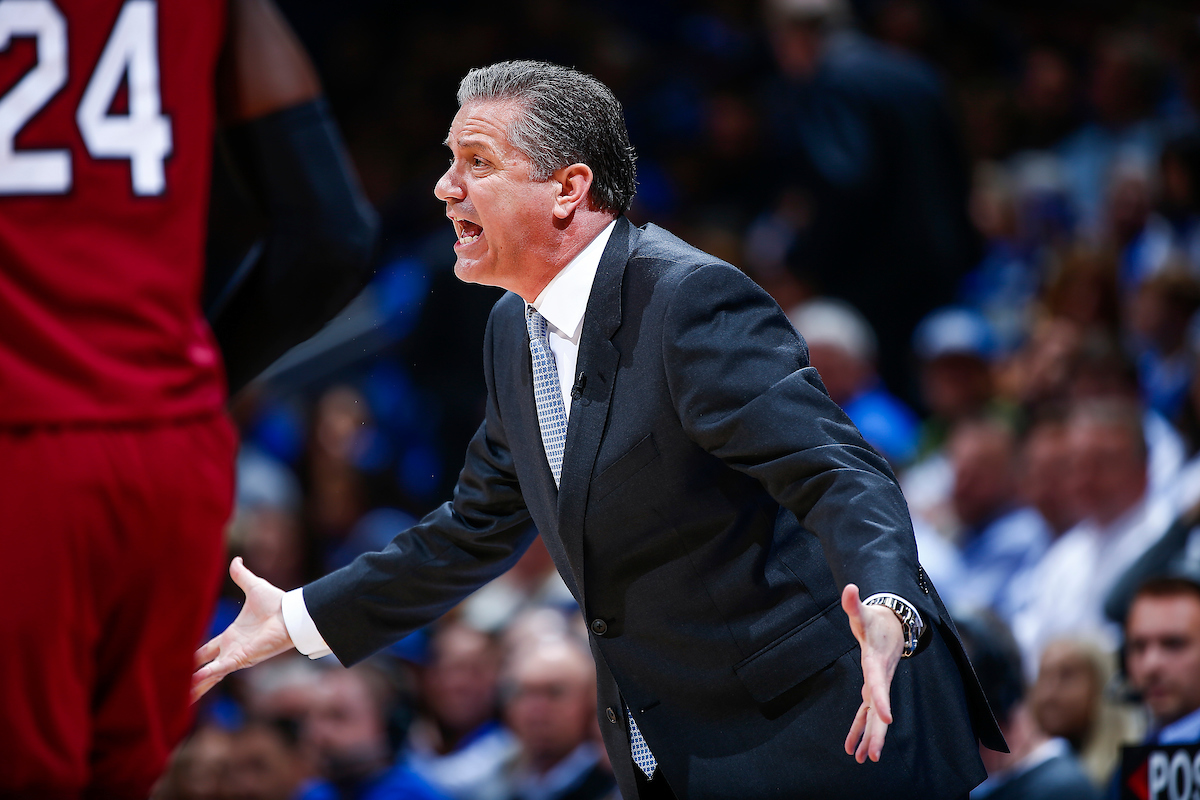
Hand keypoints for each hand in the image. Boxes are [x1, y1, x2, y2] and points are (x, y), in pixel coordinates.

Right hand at [191, 557, 294, 701]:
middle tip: (172, 690)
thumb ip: (241, 575)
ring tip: (178, 698)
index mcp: (231, 636)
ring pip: (210, 674)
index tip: (178, 663)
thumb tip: (236, 559)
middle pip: (205, 668)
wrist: (290, 613)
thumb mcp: (253, 586)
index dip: (193, 658)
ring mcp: (235, 656)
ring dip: (195, 685)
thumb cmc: (276, 603)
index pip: (206, 650)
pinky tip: (191, 683)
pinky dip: (205, 675)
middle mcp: (231, 649)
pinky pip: (219, 669)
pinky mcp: (241, 659)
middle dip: (190, 679)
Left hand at [841, 583, 903, 763]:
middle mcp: (880, 679)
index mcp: (876, 662)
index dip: (881, 700)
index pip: (878, 683)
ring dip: (868, 737)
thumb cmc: (875, 620)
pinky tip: (855, 749)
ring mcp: (878, 686)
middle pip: (878, 709)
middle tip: (872, 756)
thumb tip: (849, 588)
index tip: (886, 720)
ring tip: (862, 759)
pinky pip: (867, 713)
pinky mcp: (873, 689)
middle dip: (876, 733)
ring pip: (873, 716)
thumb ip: (854, 603)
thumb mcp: (862, 612)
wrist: (893, 625)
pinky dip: (862, 729)